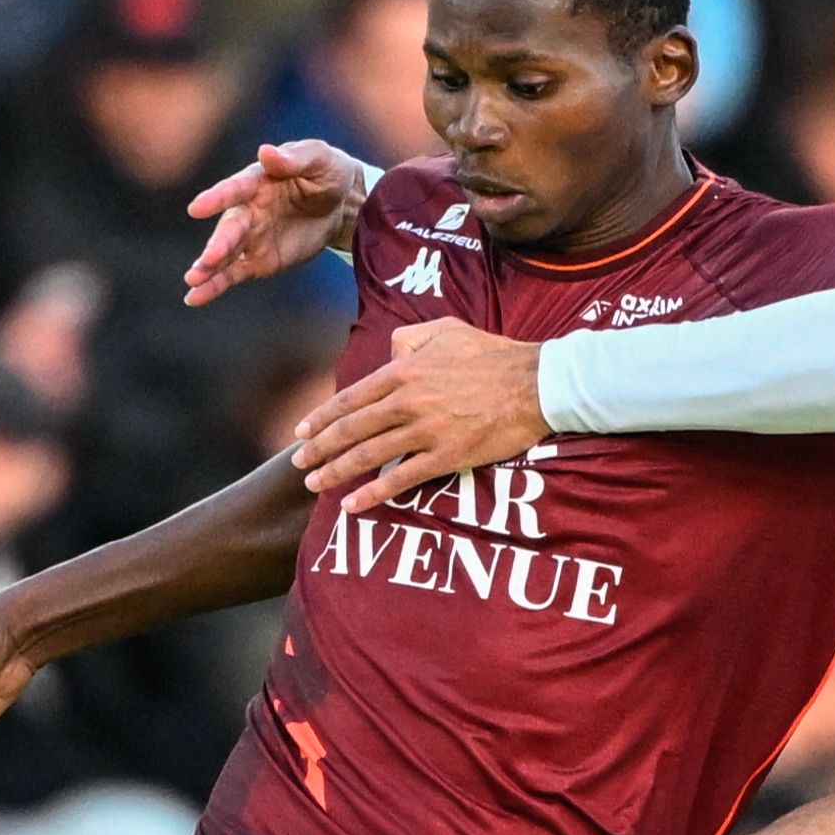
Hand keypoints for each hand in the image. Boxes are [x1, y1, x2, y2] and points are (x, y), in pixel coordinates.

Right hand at [183, 140, 375, 305]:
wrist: (342, 205)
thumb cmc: (328, 173)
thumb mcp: (319, 160)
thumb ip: (294, 159)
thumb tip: (266, 151)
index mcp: (258, 181)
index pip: (235, 190)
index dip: (217, 198)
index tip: (196, 208)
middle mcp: (247, 209)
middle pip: (230, 227)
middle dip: (219, 243)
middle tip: (210, 258)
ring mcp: (250, 238)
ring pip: (225, 254)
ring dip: (208, 267)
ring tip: (193, 280)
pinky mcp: (257, 261)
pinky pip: (232, 274)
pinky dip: (213, 286)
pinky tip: (195, 297)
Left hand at [290, 319, 548, 509]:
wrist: (535, 383)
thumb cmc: (493, 354)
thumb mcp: (447, 329)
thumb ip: (410, 337)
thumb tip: (389, 349)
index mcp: (404, 369)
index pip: (350, 398)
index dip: (322, 418)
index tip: (302, 432)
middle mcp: (407, 401)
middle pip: (351, 429)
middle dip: (319, 449)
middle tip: (298, 463)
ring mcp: (425, 431)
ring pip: (368, 455)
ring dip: (336, 472)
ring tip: (314, 484)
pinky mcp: (446, 456)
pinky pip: (401, 479)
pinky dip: (372, 494)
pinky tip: (351, 505)